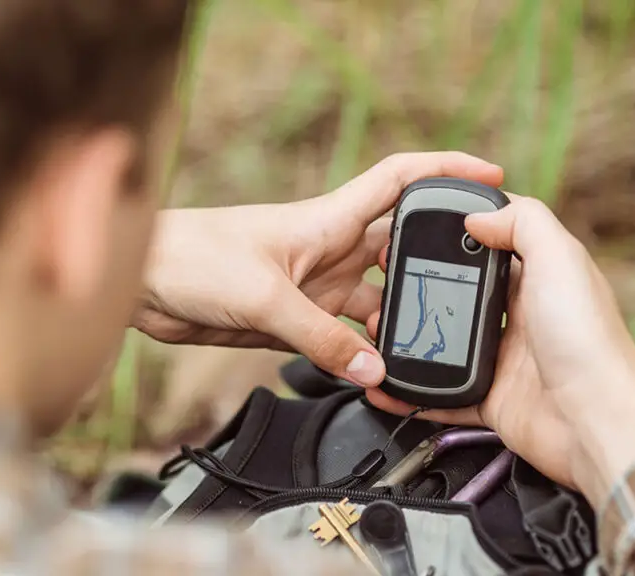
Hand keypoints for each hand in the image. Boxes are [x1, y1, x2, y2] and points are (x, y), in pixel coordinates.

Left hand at [131, 152, 503, 386]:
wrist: (145, 282)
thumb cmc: (193, 258)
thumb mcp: (265, 298)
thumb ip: (322, 337)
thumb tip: (374, 368)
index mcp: (328, 220)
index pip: (400, 181)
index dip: (446, 171)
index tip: (490, 178)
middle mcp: (329, 249)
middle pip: (398, 249)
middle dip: (433, 264)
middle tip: (470, 290)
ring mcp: (314, 284)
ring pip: (374, 301)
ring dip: (396, 321)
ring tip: (427, 347)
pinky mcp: (294, 318)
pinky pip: (342, 336)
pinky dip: (359, 353)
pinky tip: (373, 372)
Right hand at [366, 194, 634, 503]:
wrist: (595, 421)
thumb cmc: (588, 340)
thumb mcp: (560, 258)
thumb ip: (523, 223)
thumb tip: (477, 215)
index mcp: (542, 277)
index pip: (497, 244)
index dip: (462, 234)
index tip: (420, 229)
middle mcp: (524, 316)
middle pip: (465, 293)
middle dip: (427, 286)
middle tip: (388, 279)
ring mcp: (506, 359)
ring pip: (448, 342)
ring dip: (415, 336)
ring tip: (378, 326)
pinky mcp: (493, 399)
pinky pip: (444, 393)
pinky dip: (414, 392)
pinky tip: (388, 384)